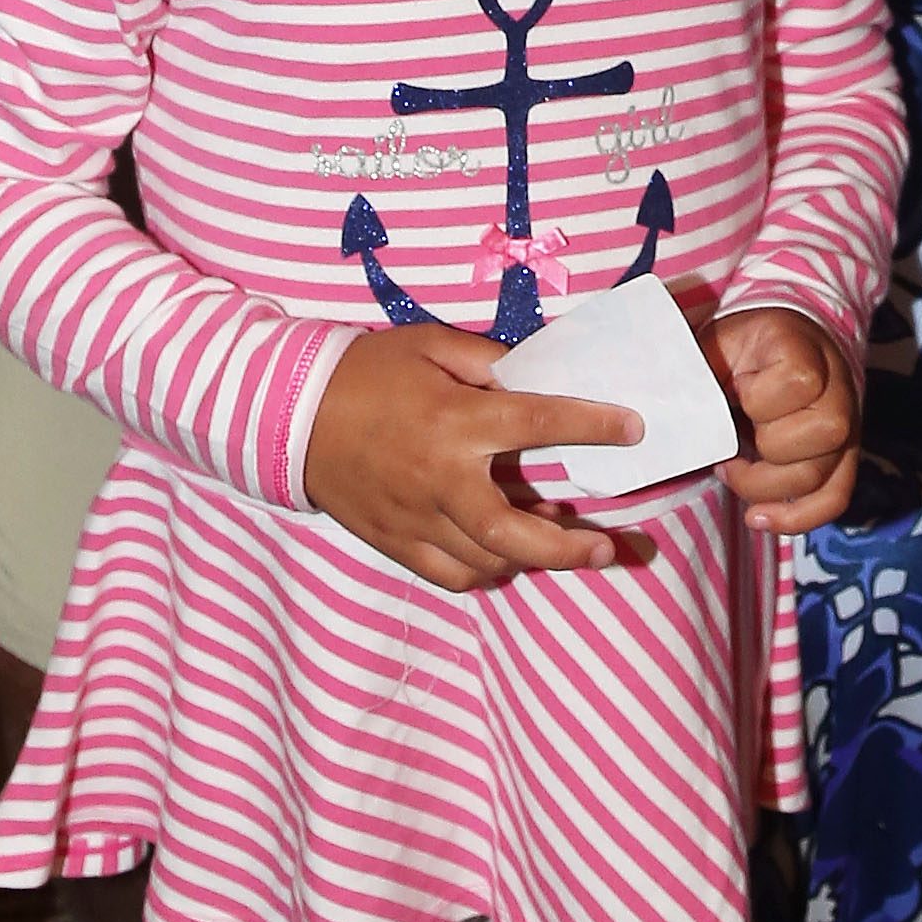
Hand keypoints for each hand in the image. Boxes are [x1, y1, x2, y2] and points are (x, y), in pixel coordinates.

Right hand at [301, 315, 641, 591]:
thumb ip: (489, 360)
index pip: (541, 424)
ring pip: (487, 561)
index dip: (594, 426)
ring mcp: (416, 519)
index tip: (633, 429)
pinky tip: (502, 556)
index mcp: (455, 422)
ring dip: (530, 558)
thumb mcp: (430, 345)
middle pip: (516, 533)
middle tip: (608, 548)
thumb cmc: (365, 371)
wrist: (288, 413)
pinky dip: (483, 572)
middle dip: (570, 548)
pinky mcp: (395, 542)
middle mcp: (441, 479)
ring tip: (558, 541)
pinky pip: (450, 576)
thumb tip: (537, 373)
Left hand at [708, 305, 862, 535]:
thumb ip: (698, 374)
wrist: (786, 345)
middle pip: (819, 435)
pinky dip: (794, 518)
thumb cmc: (745, 350)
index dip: (756, 395)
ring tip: (733, 469)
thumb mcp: (719, 345)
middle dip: (762, 446)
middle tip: (731, 437)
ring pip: (818, 478)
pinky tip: (758, 518)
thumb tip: (655, 415)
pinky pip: (832, 501)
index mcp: (808, 352)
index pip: (799, 383)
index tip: (737, 388)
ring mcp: (848, 429)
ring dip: (764, 486)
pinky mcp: (842, 460)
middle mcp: (839, 391)